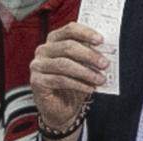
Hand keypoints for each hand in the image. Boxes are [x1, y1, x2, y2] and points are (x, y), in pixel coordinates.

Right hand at [30, 23, 110, 140]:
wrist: (61, 109)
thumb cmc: (73, 84)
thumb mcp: (84, 67)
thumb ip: (91, 57)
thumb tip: (106, 52)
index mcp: (54, 40)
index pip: (70, 29)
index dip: (86, 33)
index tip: (101, 41)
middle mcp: (43, 50)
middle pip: (67, 47)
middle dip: (89, 55)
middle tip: (105, 64)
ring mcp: (38, 66)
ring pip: (64, 64)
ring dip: (85, 72)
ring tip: (100, 79)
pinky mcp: (37, 82)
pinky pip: (60, 80)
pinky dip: (78, 84)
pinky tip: (90, 88)